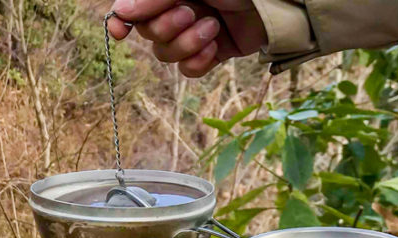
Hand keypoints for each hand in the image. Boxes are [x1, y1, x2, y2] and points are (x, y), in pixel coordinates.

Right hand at [108, 0, 265, 77]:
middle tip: (192, 13)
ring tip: (213, 28)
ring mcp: (193, 34)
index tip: (120, 31)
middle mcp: (177, 10)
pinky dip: (199, 62)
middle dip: (168, 27)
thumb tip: (121, 12)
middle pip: (149, 34)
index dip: (122, 21)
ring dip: (188, 44)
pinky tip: (215, 48)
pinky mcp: (211, 54)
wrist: (276, 3)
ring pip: (167, 55)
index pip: (132, 10)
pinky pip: (188, 71)